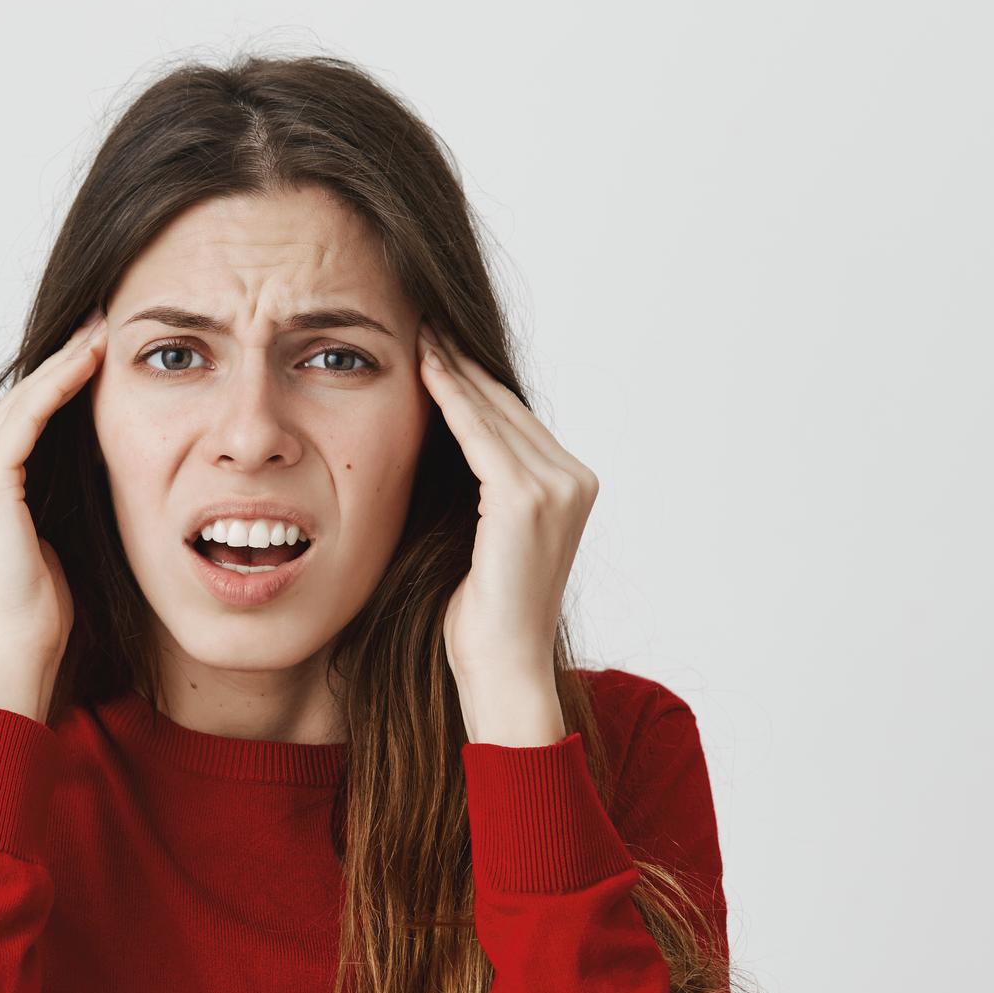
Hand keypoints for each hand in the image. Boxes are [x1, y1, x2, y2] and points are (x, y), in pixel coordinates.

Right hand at [0, 309, 107, 715]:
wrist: (15, 655)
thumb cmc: (36, 610)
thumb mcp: (44, 533)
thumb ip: (47, 489)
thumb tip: (81, 453)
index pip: (14, 419)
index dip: (55, 381)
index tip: (95, 350)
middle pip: (16, 404)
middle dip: (62, 362)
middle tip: (103, 323)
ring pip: (23, 404)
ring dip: (67, 363)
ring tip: (104, 332)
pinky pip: (29, 419)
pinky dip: (62, 386)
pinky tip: (92, 361)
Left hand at [418, 320, 597, 741]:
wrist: (502, 669)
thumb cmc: (481, 617)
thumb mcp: (480, 536)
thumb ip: (477, 488)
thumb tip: (445, 441)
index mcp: (570, 488)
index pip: (513, 421)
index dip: (473, 382)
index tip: (436, 347)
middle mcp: (574, 480)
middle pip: (506, 407)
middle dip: (463, 365)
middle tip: (425, 323)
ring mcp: (558, 487)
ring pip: (493, 412)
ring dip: (453, 370)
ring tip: (419, 335)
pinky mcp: (529, 497)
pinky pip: (480, 433)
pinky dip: (451, 399)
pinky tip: (423, 370)